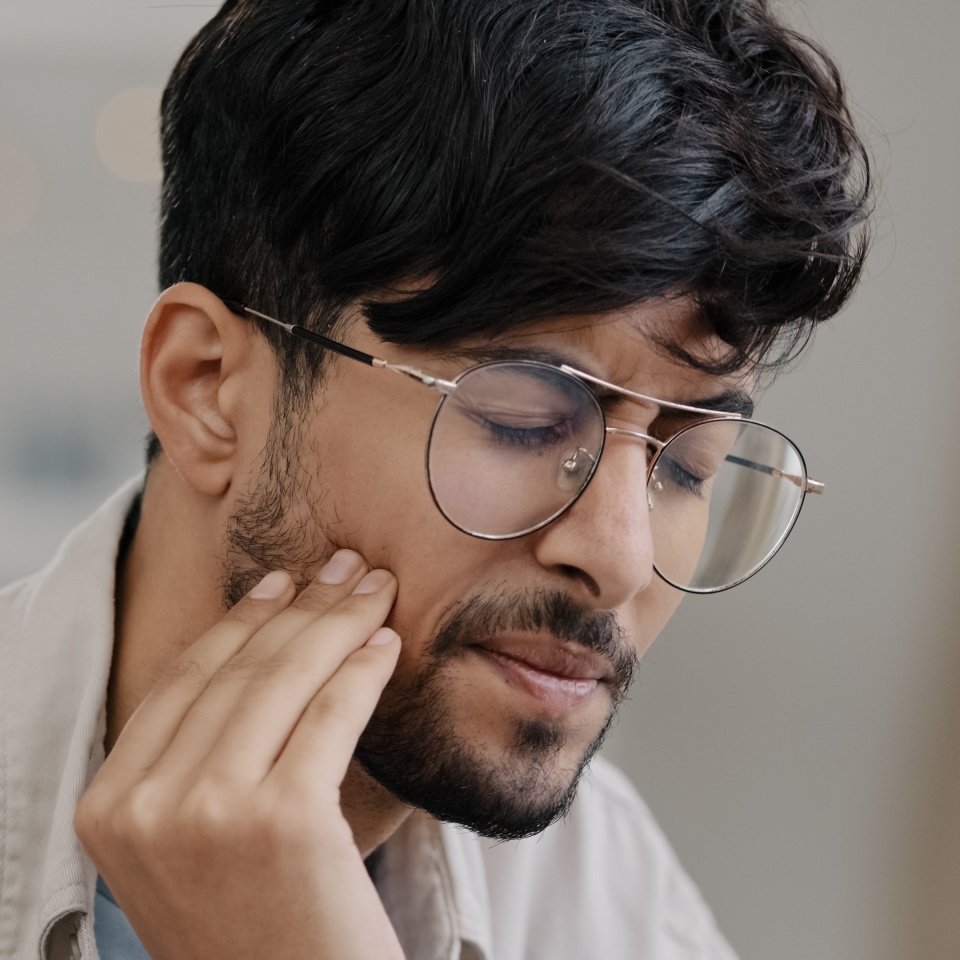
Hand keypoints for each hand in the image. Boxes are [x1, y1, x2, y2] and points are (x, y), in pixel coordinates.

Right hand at [75, 550, 405, 959]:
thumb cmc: (256, 928)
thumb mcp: (193, 841)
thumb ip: (198, 758)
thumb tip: (261, 645)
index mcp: (109, 807)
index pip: (184, 682)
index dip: (238, 620)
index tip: (280, 580)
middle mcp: (146, 807)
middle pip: (236, 672)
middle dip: (301, 607)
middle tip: (347, 566)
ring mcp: (208, 814)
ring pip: (282, 681)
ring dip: (338, 622)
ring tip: (376, 589)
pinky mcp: (282, 821)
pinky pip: (330, 715)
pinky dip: (363, 670)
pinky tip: (387, 645)